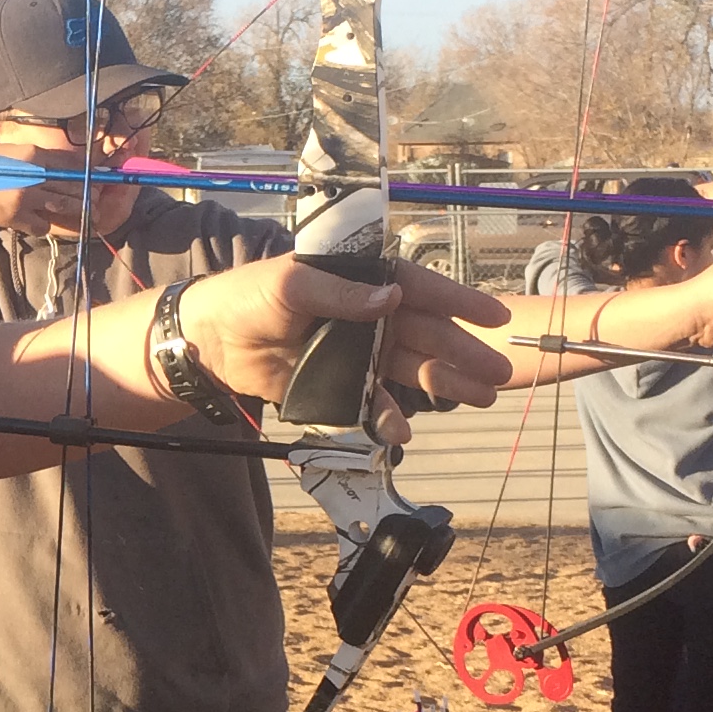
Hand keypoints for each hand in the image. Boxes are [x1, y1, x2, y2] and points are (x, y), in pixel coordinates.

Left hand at [174, 254, 514, 437]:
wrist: (213, 339)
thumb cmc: (249, 296)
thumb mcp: (291, 284)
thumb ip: (340, 292)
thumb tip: (391, 298)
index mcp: (364, 280)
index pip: (421, 287)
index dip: (460, 301)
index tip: (497, 317)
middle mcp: (372, 314)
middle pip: (428, 333)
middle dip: (465, 352)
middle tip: (499, 373)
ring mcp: (361, 350)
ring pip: (413, 367)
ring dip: (447, 383)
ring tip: (482, 398)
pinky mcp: (344, 383)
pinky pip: (376, 401)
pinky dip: (391, 416)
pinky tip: (406, 431)